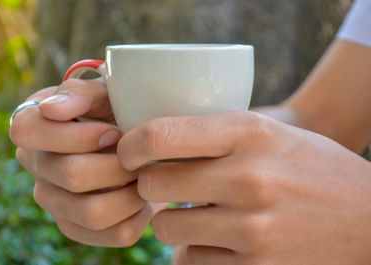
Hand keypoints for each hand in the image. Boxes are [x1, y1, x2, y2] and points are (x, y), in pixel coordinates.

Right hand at [10, 79, 164, 246]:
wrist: (134, 141)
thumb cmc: (114, 111)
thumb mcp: (103, 92)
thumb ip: (78, 94)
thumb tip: (49, 110)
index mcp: (32, 128)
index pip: (28, 133)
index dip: (77, 135)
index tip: (113, 132)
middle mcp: (37, 166)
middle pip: (72, 175)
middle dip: (117, 164)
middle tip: (139, 156)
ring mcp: (53, 200)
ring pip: (94, 213)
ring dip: (132, 192)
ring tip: (144, 175)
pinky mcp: (77, 226)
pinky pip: (116, 234)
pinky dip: (139, 214)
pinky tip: (142, 196)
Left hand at [117, 111, 370, 263]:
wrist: (367, 216)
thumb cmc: (308, 165)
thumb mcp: (267, 132)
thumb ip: (212, 133)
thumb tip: (150, 145)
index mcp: (248, 132)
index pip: (159, 135)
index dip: (129, 145)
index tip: (127, 153)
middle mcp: (248, 177)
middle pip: (153, 183)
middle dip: (150, 184)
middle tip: (166, 183)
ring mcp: (252, 227)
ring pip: (166, 228)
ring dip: (173, 222)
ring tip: (199, 213)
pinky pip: (191, 259)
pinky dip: (196, 250)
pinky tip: (220, 238)